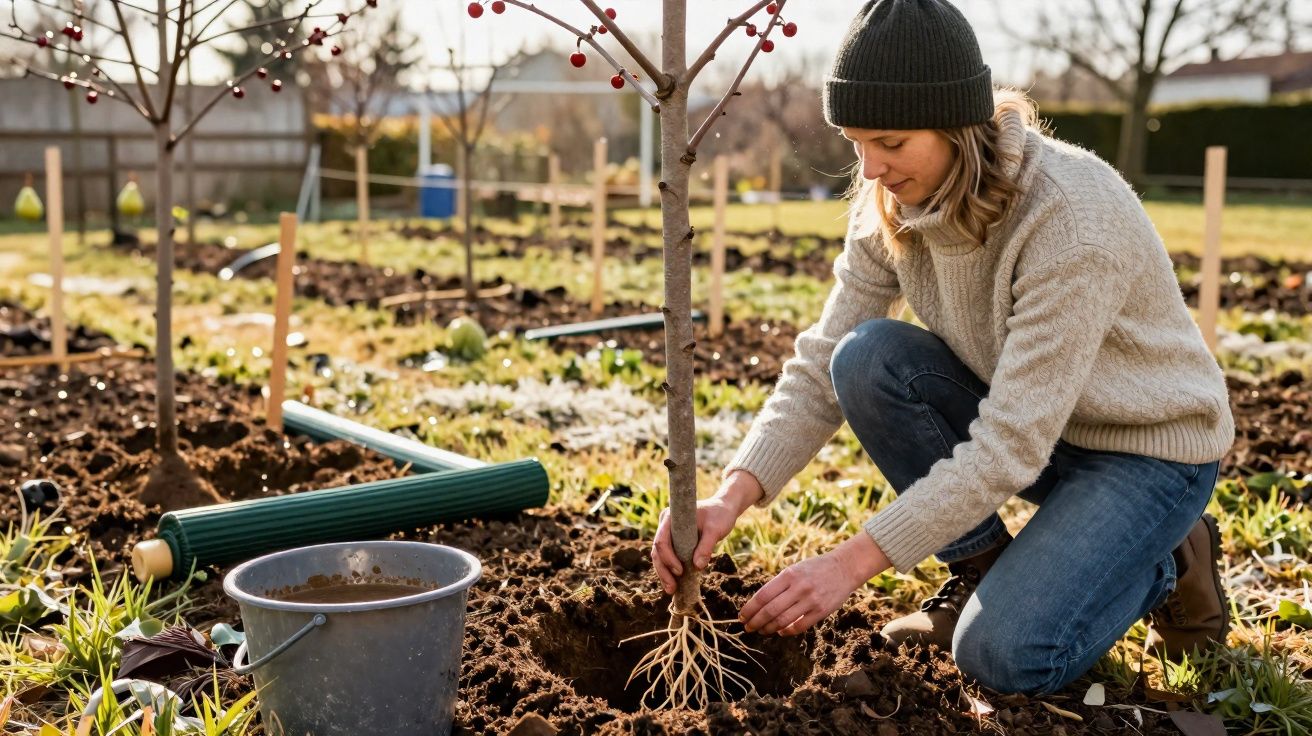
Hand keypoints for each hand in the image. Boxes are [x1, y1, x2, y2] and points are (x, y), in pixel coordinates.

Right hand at [651, 470, 763, 594]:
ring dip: (664, 573)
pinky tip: (675, 584)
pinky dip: (669, 570)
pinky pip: (667, 556)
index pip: (662, 540)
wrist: (722, 509)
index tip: (680, 571)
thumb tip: (697, 566)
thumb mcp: (716, 529)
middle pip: (657, 551)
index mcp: (671, 517)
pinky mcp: (673, 540)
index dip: (668, 558)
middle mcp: (665, 524)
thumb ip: (706, 546)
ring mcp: (668, 532)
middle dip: (663, 571)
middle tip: (671, 588)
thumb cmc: (719, 515)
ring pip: (659, 556)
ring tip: (671, 590)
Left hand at [739, 533, 889, 635]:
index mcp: (789, 575)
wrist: (844, 568)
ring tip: (762, 631)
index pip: (763, 596)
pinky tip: (780, 632)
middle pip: (770, 610)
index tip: (742, 617)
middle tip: (748, 628)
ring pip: (783, 621)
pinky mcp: (822, 611)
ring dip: (768, 628)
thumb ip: (778, 585)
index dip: (750, 609)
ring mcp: (811, 600)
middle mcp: (799, 587)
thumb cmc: (814, 569)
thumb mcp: (794, 569)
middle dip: (755, 622)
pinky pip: (799, 626)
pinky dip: (786, 631)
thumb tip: (758, 605)